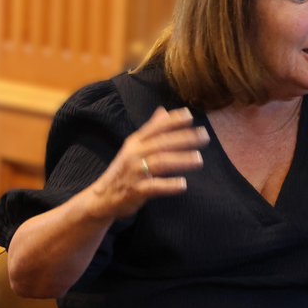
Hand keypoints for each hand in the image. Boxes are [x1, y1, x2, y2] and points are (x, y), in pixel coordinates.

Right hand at [87, 107, 208, 220]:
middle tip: (204, 136)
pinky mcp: (135, 190)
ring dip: (180, 160)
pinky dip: (168, 185)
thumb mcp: (135, 147)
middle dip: (184, 138)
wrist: (102, 197)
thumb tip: (163, 110)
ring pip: (159, 162)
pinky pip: (153, 187)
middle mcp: (134, 154)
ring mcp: (134, 172)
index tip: (190, 115)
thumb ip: (151, 129)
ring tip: (199, 159)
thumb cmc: (124, 169)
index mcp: (135, 142)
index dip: (172, 121)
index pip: (155, 128)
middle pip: (161, 143)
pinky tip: (183, 184)